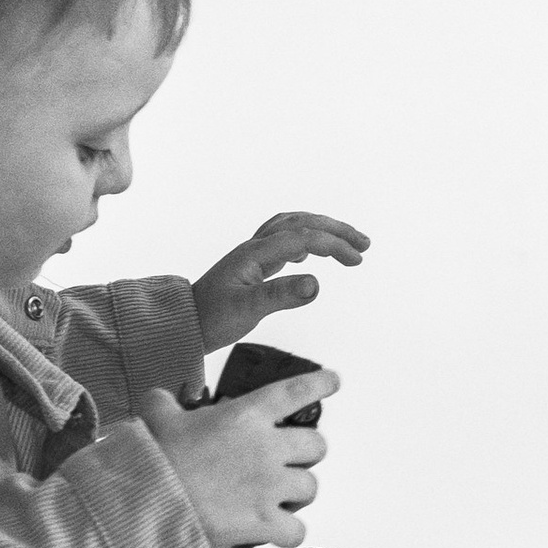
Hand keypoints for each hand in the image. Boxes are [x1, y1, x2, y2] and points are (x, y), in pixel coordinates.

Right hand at [141, 371, 336, 547]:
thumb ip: (166, 402)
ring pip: (311, 488)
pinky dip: (289, 532)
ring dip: (298, 492)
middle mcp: (267, 448)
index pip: (296, 392)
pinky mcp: (264, 523)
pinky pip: (297, 530)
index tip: (332, 382)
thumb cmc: (154, 457)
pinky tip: (276, 531)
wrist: (149, 501)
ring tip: (279, 497)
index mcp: (246, 415)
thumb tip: (164, 400)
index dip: (320, 384)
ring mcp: (269, 487)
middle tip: (288, 460)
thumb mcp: (157, 415)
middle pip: (316, 446)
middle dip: (307, 453)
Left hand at [190, 210, 369, 352]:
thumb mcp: (247, 310)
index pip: (304, 238)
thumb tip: (316, 283)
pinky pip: (283, 240)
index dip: (333, 245)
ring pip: (292, 227)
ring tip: (347, 241)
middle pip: (301, 223)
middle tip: (363, 243)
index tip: (357, 259)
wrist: (184, 324)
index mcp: (255, 254)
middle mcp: (255, 247)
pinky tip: (309, 253)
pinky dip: (304, 239)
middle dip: (335, 229)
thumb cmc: (211, 318)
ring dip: (321, 229)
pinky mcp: (253, 265)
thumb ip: (280, 295)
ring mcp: (254, 254)